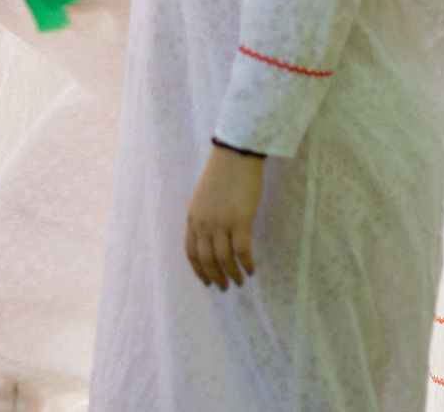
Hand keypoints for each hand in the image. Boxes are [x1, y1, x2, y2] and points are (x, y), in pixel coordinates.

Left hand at [184, 145, 264, 288]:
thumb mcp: (204, 197)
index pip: (191, 253)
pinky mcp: (240, 220)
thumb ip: (204, 217)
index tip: (207, 282)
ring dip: (232, 274)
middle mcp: (203, 224)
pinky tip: (252, 269)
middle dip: (216, 277)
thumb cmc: (223, 173)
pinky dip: (246, 264)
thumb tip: (211, 238)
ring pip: (224, 259)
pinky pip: (242, 251)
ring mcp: (221, 223)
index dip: (199, 271)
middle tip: (225, 287)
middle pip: (207, 260)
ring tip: (240, 282)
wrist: (235, 155)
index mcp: (193, 218)